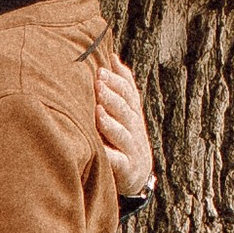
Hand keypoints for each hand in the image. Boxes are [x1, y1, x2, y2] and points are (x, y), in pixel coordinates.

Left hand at [94, 54, 154, 201]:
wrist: (136, 176)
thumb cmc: (123, 137)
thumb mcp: (124, 111)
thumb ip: (121, 86)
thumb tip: (112, 56)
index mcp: (133, 113)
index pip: (129, 94)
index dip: (116, 82)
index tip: (100, 71)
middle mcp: (136, 129)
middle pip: (126, 111)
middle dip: (112, 97)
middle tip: (98, 84)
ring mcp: (133, 150)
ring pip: (124, 135)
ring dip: (111, 123)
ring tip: (97, 112)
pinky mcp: (127, 170)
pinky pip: (118, 162)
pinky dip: (109, 155)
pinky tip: (99, 150)